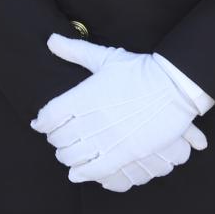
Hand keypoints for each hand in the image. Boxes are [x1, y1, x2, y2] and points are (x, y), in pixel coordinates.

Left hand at [32, 35, 211, 190]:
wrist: (173, 86)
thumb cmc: (140, 70)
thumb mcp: (106, 58)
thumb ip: (76, 51)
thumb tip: (51, 40)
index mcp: (84, 95)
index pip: (49, 115)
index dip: (42, 122)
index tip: (41, 124)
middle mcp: (91, 119)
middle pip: (58, 139)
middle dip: (56, 140)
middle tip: (59, 139)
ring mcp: (107, 138)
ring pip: (73, 156)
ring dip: (67, 157)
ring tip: (69, 154)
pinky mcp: (124, 153)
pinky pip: (94, 170)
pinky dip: (82, 173)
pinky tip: (77, 173)